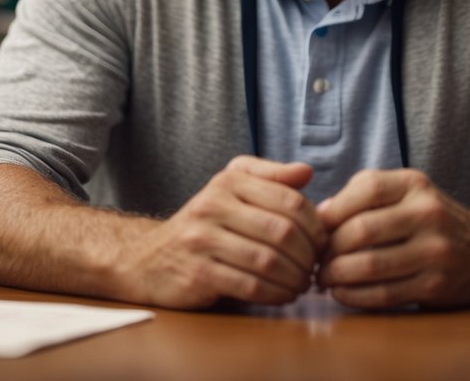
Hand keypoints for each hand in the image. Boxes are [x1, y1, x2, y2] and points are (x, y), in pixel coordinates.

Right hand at [118, 156, 326, 308]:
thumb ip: (270, 178)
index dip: (315, 226)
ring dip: (295, 278)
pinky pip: (250, 286)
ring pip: (268, 261)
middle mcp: (213, 206)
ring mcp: (202, 240)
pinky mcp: (198, 274)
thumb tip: (306, 173)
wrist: (148, 259)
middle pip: (282, 232)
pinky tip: (283, 296)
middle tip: (315, 268)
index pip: (290, 200)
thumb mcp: (231, 188)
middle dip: (308, 256)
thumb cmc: (204, 224)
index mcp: (228, 181)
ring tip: (302, 284)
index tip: (322, 243)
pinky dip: (275, 294)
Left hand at [315, 169, 469, 309]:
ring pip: (369, 265)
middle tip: (314, 260)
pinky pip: (383, 294)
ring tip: (323, 278)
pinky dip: (354, 296)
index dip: (332, 211)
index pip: (366, 188)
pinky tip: (342, 293)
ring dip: (336, 276)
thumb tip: (318, 214)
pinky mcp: (435, 285)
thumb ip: (363, 195)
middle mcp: (428, 214)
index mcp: (415, 185)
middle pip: (361, 231)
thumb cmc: (431, 220)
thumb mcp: (406, 193)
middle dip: (329, 250)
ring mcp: (434, 251)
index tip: (315, 229)